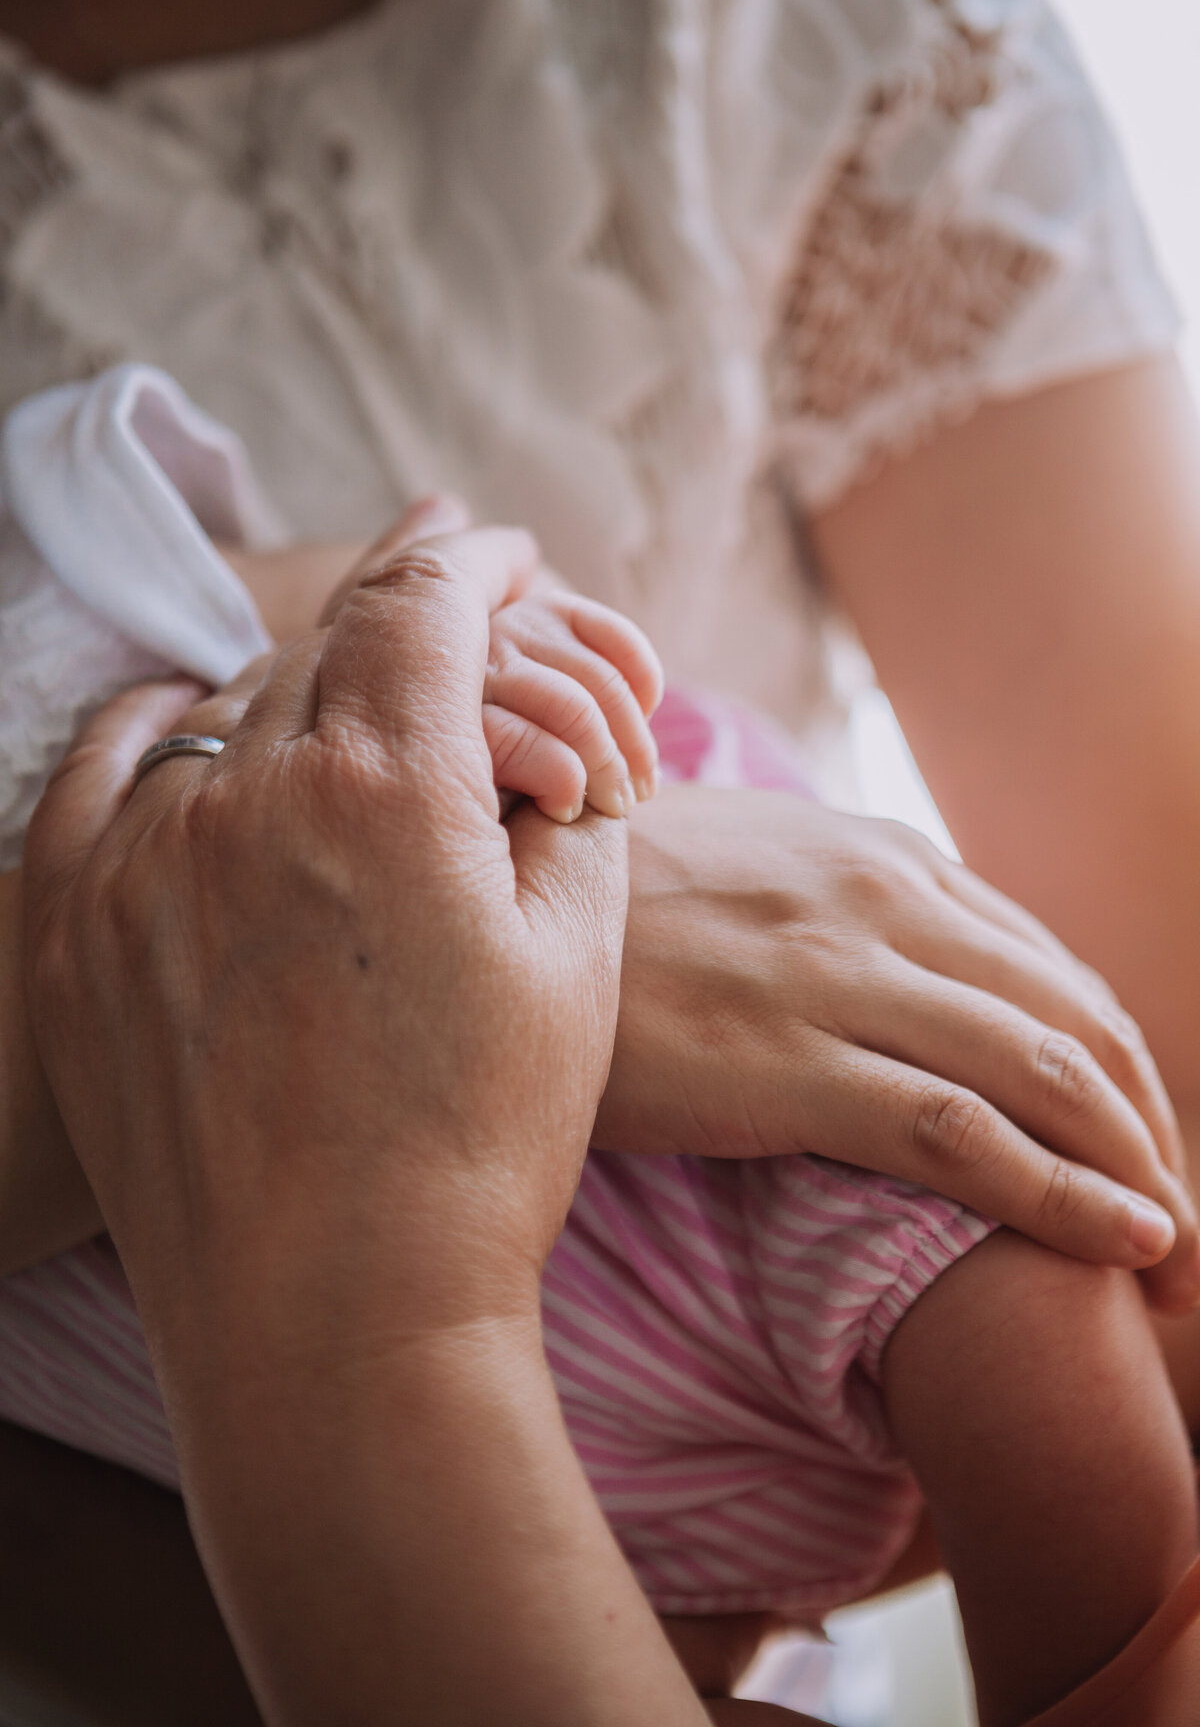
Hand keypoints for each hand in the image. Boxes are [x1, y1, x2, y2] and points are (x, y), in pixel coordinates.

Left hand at [21, 528, 716, 1726]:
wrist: (334, 1322)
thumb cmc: (477, 1146)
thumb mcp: (574, 955)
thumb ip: (566, 799)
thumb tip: (541, 729)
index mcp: (387, 788)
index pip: (429, 602)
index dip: (479, 558)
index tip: (502, 549)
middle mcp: (245, 796)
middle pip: (329, 647)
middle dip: (403, 625)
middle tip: (451, 625)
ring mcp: (139, 860)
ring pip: (229, 705)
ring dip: (301, 693)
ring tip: (352, 716)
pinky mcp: (74, 928)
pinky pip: (105, 769)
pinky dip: (165, 732)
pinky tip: (200, 732)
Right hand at [598, 785, 1199, 1310]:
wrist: (482, 902)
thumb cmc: (606, 903)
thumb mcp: (739, 862)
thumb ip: (833, 897)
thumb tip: (885, 948)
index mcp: (877, 859)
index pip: (1050, 968)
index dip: (1118, 1067)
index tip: (1139, 1145)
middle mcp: (881, 903)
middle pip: (1077, 1021)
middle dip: (1150, 1127)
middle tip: (1182, 1219)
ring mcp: (839, 978)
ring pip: (1047, 1072)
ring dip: (1136, 1169)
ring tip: (1177, 1249)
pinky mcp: (789, 1061)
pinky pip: (964, 1134)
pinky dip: (1065, 1192)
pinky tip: (1128, 1241)